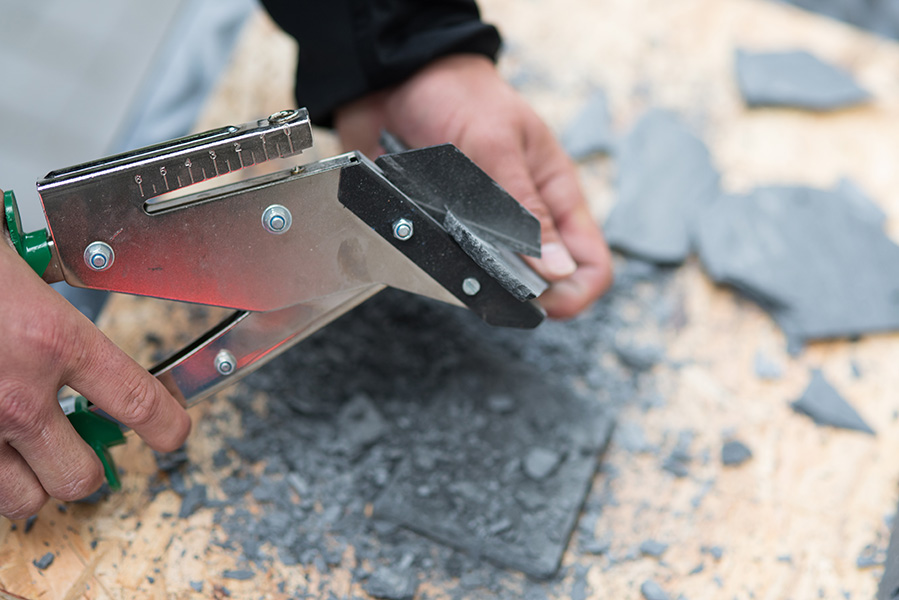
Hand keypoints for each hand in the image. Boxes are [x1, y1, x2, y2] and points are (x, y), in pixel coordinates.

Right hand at [0, 244, 189, 518]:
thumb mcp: (17, 269)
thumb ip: (51, 306)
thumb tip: (80, 326)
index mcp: (50, 338)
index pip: (138, 401)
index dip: (167, 427)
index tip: (173, 433)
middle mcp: (12, 393)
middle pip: (81, 477)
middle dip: (85, 466)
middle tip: (80, 445)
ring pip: (22, 501)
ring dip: (30, 480)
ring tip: (24, 450)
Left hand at [334, 54, 612, 317]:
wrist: (400, 80)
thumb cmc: (460, 96)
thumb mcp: (498, 146)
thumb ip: (526, 210)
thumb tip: (558, 271)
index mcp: (555, 195)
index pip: (591, 264)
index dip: (575, 293)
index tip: (540, 302)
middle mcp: (527, 220)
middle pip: (545, 283)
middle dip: (522, 293)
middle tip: (489, 278)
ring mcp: (488, 229)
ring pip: (497, 281)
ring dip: (477, 279)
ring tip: (453, 253)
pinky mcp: (450, 232)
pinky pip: (454, 268)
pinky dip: (443, 267)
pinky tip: (427, 249)